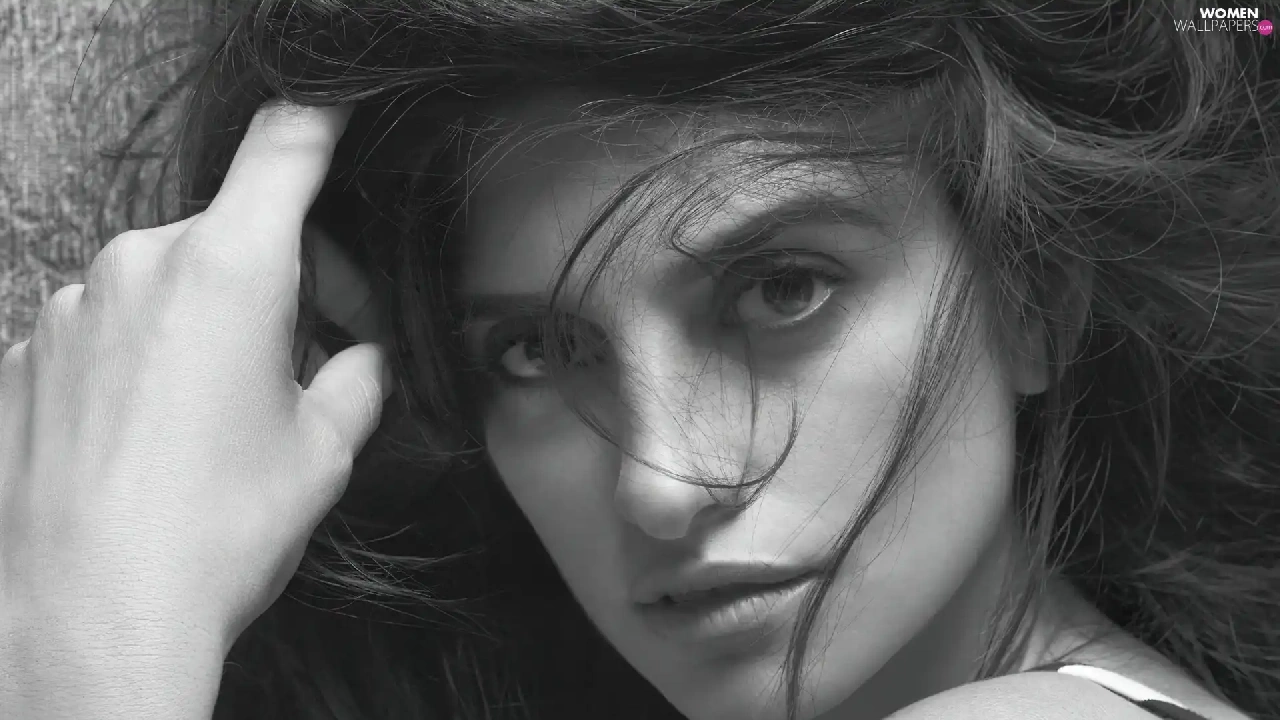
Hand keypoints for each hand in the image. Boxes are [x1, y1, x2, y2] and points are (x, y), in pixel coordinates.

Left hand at [0, 101, 385, 718]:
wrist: (88, 618)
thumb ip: (358, 377)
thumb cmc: (214, 531)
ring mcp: (69, 308)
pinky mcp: (26, 355)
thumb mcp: (324, 452)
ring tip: (233, 411)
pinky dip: (146, 355)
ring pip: (168, 281)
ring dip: (213, 320)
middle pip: (233, 231)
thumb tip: (361, 358)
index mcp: (228, 268)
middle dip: (286, 279)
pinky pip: (107, 327)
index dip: (320, 126)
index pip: (283, 149)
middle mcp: (139, 265)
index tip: (335, 121)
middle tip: (321, 353)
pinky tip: (162, 433)